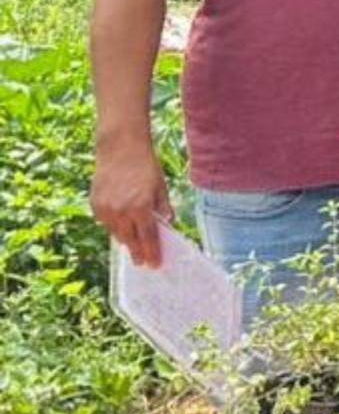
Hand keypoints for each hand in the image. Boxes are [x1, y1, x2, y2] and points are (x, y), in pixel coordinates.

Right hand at [90, 137, 171, 267]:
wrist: (120, 149)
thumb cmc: (146, 167)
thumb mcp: (161, 187)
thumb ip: (164, 209)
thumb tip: (168, 226)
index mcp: (141, 207)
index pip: (148, 237)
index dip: (152, 252)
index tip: (155, 265)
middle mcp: (121, 211)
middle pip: (131, 240)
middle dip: (138, 252)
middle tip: (143, 262)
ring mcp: (106, 209)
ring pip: (117, 233)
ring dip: (126, 240)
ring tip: (134, 246)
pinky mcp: (95, 205)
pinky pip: (106, 223)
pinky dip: (114, 226)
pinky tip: (122, 226)